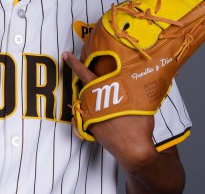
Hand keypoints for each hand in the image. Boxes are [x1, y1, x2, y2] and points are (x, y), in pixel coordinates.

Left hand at [62, 51, 157, 168]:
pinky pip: (88, 115)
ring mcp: (90, 116)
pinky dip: (94, 111)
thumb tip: (138, 79)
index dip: (74, 63)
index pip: (85, 74)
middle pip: (84, 87)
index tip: (65, 54)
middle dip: (82, 78)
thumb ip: (132, 90)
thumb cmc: (138, 125)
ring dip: (91, 97)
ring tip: (103, 95)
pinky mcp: (91, 128)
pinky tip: (105, 113)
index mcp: (102, 93)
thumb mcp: (139, 101)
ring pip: (85, 101)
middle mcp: (92, 104)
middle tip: (82, 67)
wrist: (134, 150)